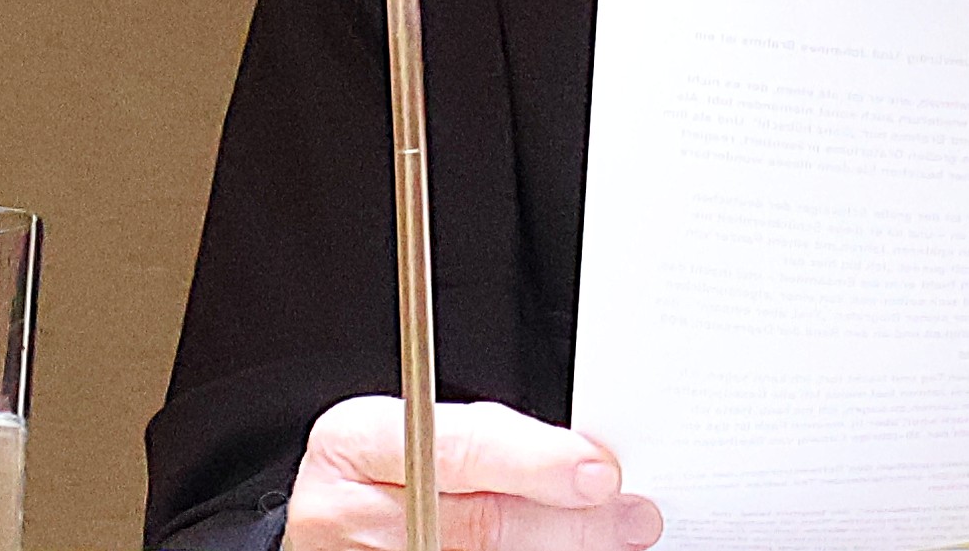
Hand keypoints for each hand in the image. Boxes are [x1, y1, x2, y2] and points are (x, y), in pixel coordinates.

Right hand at [284, 396, 662, 550]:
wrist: (337, 521)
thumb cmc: (381, 468)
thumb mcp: (415, 429)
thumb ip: (485, 440)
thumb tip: (585, 461)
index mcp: (355, 442)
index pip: (461, 450)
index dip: (537, 462)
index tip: (598, 471)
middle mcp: (347, 513)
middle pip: (480, 526)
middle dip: (569, 522)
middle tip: (632, 516)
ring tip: (616, 540)